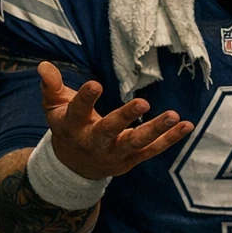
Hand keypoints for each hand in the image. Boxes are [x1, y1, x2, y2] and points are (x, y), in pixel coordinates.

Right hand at [39, 62, 193, 179]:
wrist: (73, 166)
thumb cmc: (67, 126)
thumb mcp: (54, 107)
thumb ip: (51, 87)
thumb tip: (45, 65)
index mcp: (71, 127)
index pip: (77, 111)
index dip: (85, 98)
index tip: (95, 84)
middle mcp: (93, 142)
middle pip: (108, 131)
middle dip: (124, 117)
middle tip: (143, 103)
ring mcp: (114, 154)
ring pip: (135, 143)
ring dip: (155, 130)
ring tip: (173, 115)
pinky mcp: (131, 160)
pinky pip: (152, 150)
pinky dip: (170, 139)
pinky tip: (187, 126)